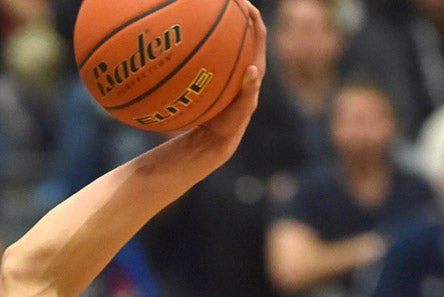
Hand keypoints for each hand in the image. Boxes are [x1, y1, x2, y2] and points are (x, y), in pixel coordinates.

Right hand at [195, 1, 266, 150]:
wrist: (219, 135)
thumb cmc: (232, 122)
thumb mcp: (242, 108)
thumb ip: (248, 90)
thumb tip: (253, 70)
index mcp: (256, 66)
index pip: (258, 33)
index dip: (253, 16)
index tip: (243, 3)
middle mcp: (244, 61)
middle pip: (243, 29)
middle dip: (235, 11)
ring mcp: (230, 67)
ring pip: (226, 39)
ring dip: (218, 24)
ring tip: (204, 10)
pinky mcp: (217, 74)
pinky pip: (210, 54)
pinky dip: (202, 44)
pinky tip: (185, 37)